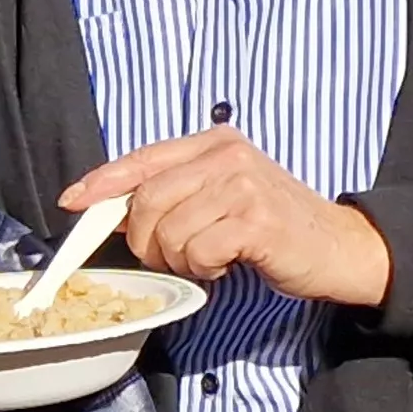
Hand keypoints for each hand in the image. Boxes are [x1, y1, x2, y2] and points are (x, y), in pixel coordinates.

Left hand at [64, 128, 391, 308]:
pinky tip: (228, 264)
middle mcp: (228, 155)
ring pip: (168, 232)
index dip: (102, 182)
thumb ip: (176, 192)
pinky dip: (204, 270)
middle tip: (172, 257)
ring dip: (179, 261)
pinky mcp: (255, 220)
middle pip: (147, 201)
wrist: (339, 247)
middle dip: (145, 241)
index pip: (143, 158)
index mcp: (217, 142)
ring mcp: (243, 185)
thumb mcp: (224, 195)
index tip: (73, 202)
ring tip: (209, 258)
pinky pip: (196, 253)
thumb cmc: (275, 227)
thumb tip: (108, 206)